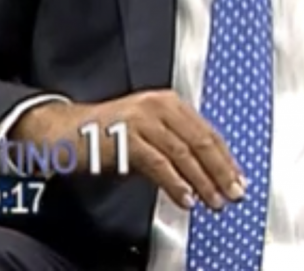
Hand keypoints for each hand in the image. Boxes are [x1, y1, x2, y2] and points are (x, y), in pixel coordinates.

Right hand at [14, 90, 245, 210]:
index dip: (226, 158)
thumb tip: (208, 174)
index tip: (239, 178)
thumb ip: (176, 148)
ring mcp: (141, 119)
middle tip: (234, 193)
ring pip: (182, 152)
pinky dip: (174, 182)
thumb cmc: (108, 135)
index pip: (207, 131)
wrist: (65, 131)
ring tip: (213, 201)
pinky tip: (185, 198)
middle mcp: (158, 105)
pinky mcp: (125, 136)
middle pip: (200, 140)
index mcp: (168, 102)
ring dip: (202, 180)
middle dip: (220, 170)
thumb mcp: (148, 135)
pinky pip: (158, 162)